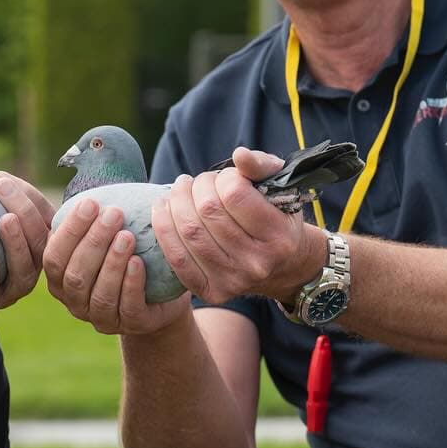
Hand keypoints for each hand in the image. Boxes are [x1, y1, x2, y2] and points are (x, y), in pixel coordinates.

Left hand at [0, 172, 55, 339]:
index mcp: (32, 242)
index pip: (44, 216)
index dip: (29, 196)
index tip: (2, 178)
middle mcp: (28, 268)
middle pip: (41, 241)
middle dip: (26, 211)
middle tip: (3, 187)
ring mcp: (8, 292)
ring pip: (24, 272)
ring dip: (18, 244)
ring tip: (6, 219)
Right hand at [44, 199, 193, 335]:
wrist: (161, 294)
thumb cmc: (126, 253)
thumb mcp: (104, 234)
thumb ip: (89, 214)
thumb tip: (73, 165)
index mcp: (60, 276)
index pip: (53, 255)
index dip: (68, 231)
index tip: (88, 204)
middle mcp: (74, 300)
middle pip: (74, 274)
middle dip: (92, 241)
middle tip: (113, 213)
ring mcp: (100, 317)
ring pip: (99, 293)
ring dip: (112, 262)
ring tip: (127, 235)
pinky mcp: (130, 325)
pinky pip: (126, 307)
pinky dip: (130, 283)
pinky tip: (139, 262)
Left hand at [152, 148, 321, 304]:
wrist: (283, 266)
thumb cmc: (276, 217)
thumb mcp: (278, 188)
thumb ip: (260, 166)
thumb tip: (238, 155)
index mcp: (279, 235)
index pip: (234, 194)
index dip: (222, 178)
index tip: (224, 177)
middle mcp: (257, 263)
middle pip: (208, 211)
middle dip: (196, 188)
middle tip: (196, 182)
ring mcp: (234, 281)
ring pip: (189, 232)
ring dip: (175, 203)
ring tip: (178, 191)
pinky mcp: (212, 292)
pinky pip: (176, 258)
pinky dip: (163, 228)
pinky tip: (163, 209)